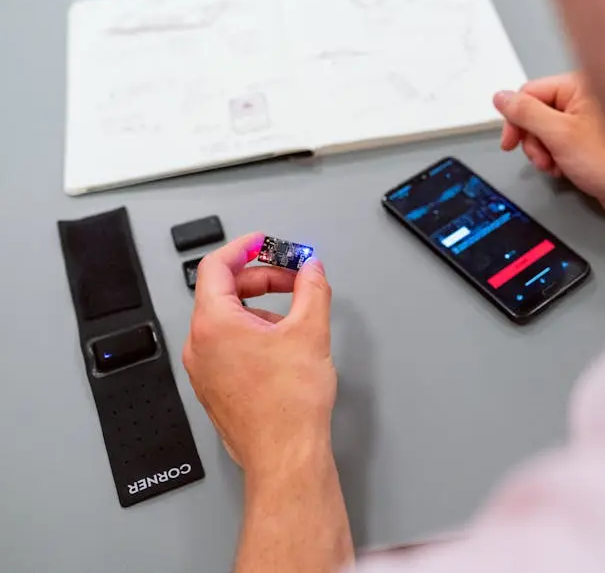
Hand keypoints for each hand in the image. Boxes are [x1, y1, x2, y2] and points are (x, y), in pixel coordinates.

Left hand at [183, 233, 335, 475]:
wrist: (285, 455)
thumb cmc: (289, 405)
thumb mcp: (310, 331)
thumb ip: (312, 289)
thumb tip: (311, 269)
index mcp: (213, 324)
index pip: (216, 266)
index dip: (244, 248)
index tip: (265, 243)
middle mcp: (199, 345)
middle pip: (223, 292)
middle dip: (261, 279)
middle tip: (294, 278)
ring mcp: (203, 370)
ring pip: (227, 320)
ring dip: (261, 308)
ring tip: (296, 319)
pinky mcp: (214, 388)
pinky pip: (228, 346)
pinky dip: (254, 333)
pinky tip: (284, 347)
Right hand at [494, 73, 604, 254]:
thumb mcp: (559, 134)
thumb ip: (526, 113)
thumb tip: (501, 97)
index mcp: (579, 85)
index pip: (530, 93)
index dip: (516, 118)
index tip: (510, 142)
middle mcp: (583, 99)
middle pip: (535, 113)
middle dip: (532, 140)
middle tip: (542, 158)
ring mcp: (585, 121)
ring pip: (544, 133)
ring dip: (543, 153)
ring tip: (556, 166)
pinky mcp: (587, 141)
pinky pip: (557, 146)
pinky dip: (555, 160)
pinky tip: (566, 170)